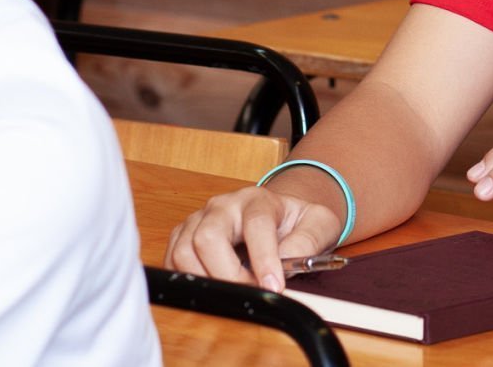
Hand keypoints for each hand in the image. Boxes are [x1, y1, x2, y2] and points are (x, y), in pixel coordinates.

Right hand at [165, 185, 341, 292]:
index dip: (263, 259)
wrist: (279, 214)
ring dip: (206, 279)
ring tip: (233, 290)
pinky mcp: (184, 236)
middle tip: (250, 292)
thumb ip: (309, 241)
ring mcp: (200, 219)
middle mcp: (224, 206)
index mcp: (258, 199)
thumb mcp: (320, 224)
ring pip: (185, 250)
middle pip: (209, 237)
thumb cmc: (297, 220)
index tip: (273, 286)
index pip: (256, 225)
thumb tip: (288, 262)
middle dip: (228, 274)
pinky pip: (172, 259)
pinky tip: (212, 286)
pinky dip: (187, 279)